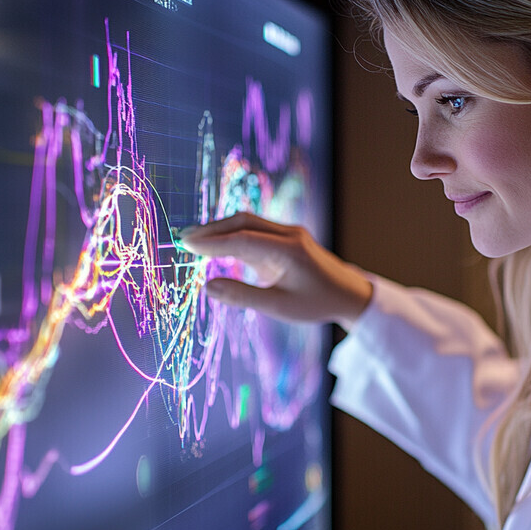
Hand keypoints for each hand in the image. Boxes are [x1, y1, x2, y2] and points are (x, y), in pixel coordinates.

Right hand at [178, 213, 372, 327]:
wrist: (347, 293)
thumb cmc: (316, 303)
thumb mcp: (279, 307)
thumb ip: (243, 297)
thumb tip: (208, 287)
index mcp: (289, 250)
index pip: (242, 240)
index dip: (212, 243)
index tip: (186, 245)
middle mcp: (288, 235)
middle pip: (243, 222)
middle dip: (211, 229)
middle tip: (183, 238)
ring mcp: (287, 233)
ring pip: (247, 223)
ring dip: (220, 230)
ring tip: (192, 241)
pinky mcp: (284, 238)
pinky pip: (254, 231)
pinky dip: (232, 236)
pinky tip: (214, 245)